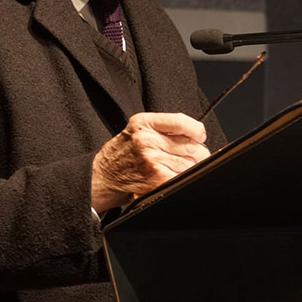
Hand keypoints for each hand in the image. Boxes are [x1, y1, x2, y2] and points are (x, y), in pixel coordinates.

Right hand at [91, 111, 208, 210]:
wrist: (103, 176)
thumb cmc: (122, 154)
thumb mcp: (137, 130)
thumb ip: (163, 128)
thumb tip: (196, 136)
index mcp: (144, 123)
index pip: (181, 122)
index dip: (196, 131)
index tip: (199, 136)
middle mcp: (147, 139)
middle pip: (191, 146)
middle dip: (195, 154)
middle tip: (187, 158)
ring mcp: (152, 159)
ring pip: (190, 163)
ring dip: (189, 168)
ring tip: (174, 168)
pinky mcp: (156, 178)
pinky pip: (182, 177)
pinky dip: (182, 178)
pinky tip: (171, 177)